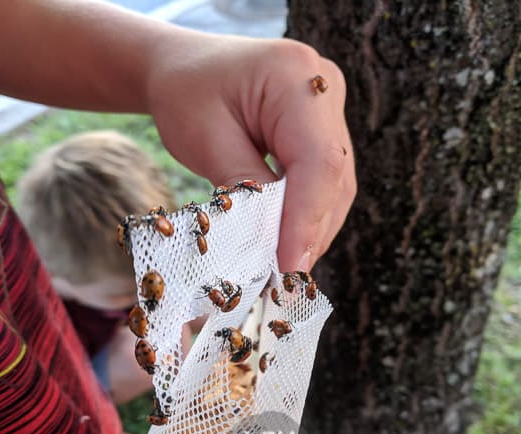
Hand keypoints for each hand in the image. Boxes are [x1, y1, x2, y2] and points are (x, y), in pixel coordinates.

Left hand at [145, 30, 355, 271]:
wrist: (183, 68)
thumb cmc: (186, 95)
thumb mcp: (206, 141)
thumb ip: (246, 189)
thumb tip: (274, 245)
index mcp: (294, 77)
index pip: (318, 161)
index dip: (308, 219)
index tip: (289, 267)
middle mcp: (324, 88)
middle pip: (335, 176)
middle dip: (311, 231)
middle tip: (284, 278)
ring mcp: (329, 108)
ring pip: (336, 183)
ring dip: (313, 228)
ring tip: (285, 267)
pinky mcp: (323, 128)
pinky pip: (325, 179)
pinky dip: (307, 212)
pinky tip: (288, 240)